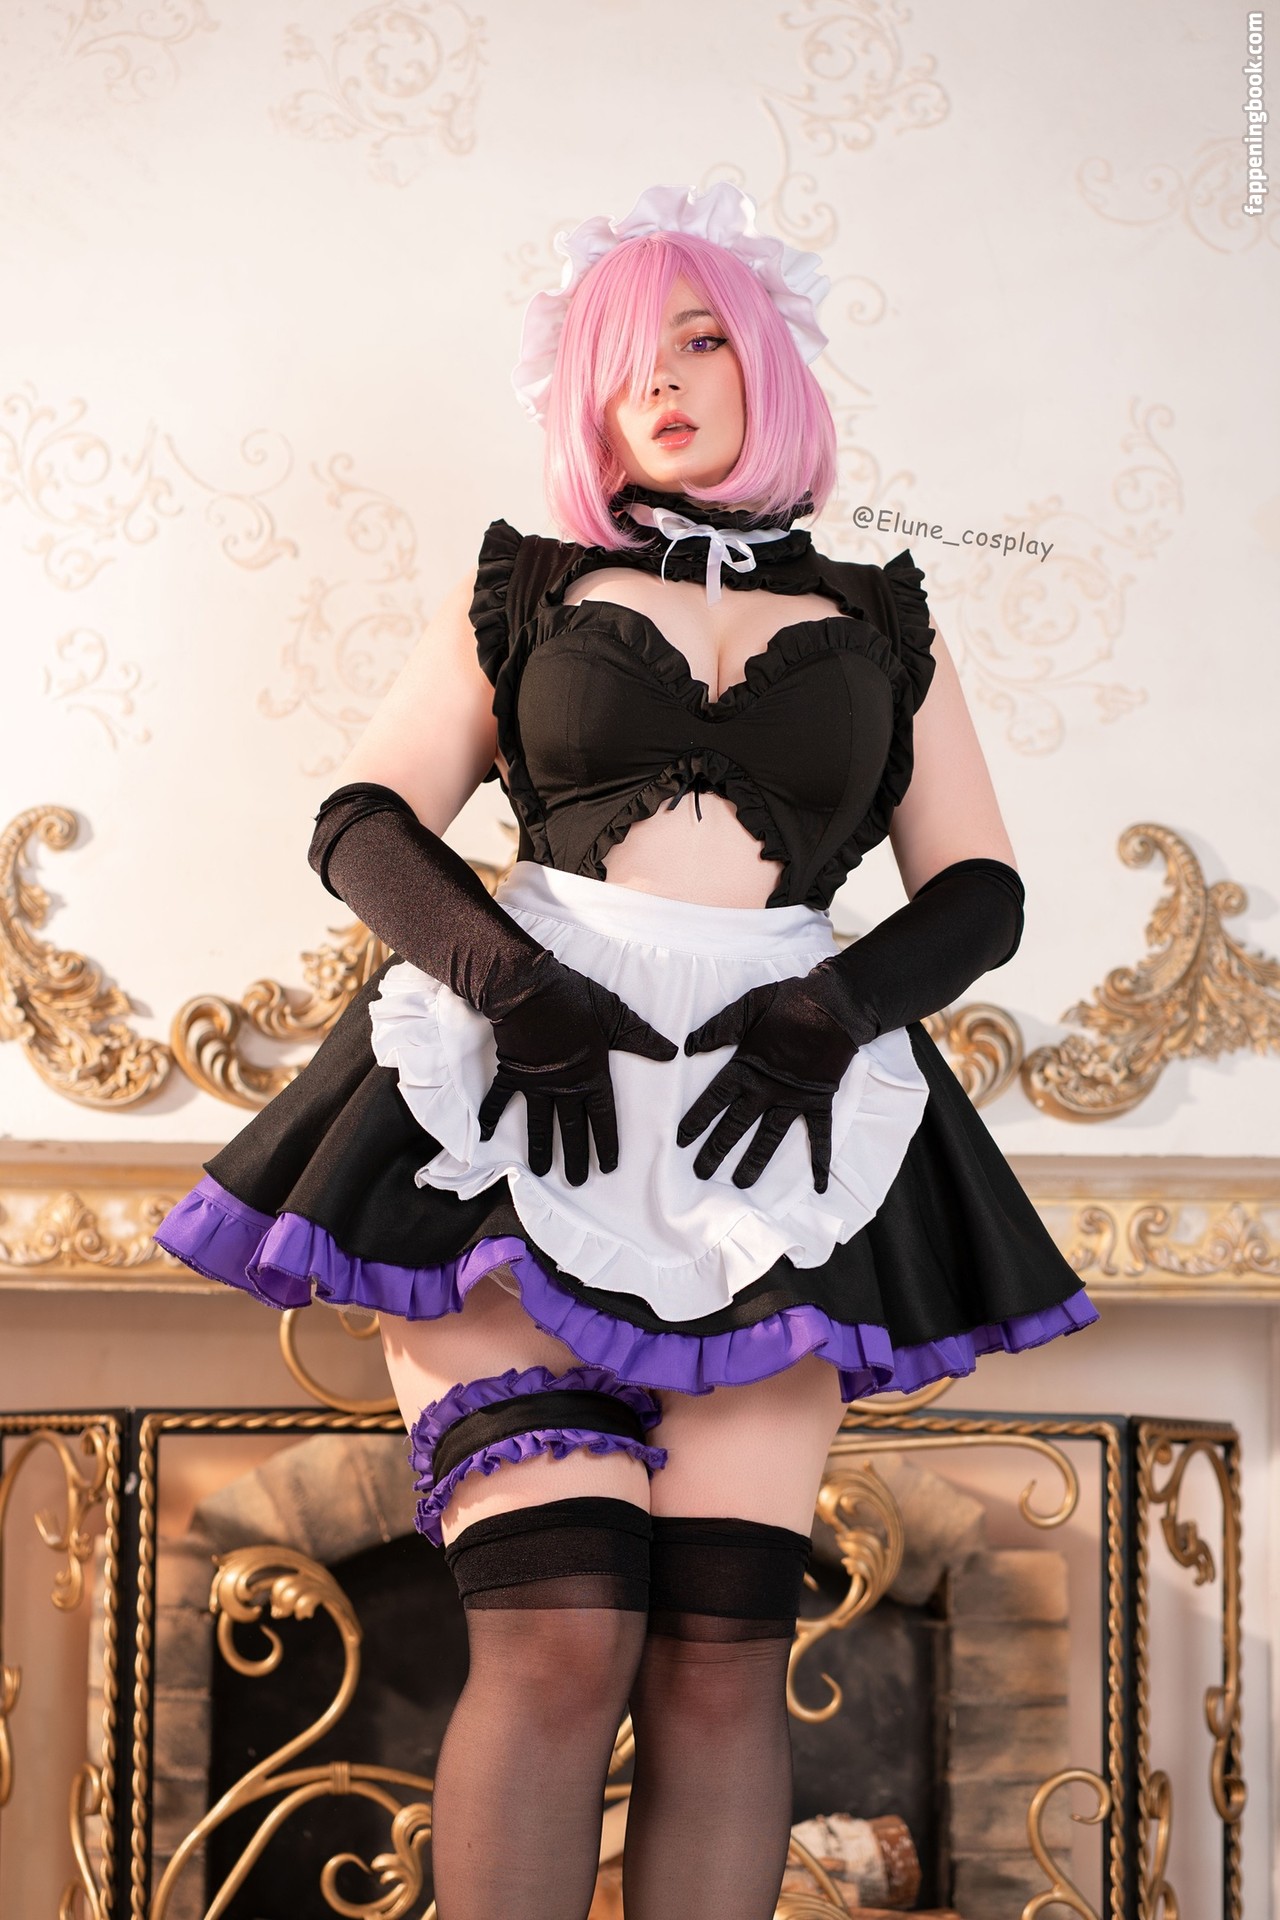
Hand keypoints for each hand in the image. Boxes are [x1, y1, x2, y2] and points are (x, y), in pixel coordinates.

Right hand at [478, 952, 677, 1185]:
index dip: (605, 1143)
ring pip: (538, 1123)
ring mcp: (535, 1082)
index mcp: (590, 1075)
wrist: (528, 989)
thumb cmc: (574, 999)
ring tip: (540, 1171)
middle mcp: (563, 1086)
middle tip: (576, 1183)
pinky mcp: (511, 1072)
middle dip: (575, 1157)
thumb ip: (640, 1037)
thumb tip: (672, 1052)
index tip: (608, 1167)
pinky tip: (484, 1136)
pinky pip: (499, 1098)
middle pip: (570, 1129)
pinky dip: (490, 1115)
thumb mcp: (615, 1015)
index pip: (602, 1118)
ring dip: (539, 1148)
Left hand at [676, 973, 862, 1192]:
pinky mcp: (819, 1101)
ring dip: (755, 1162)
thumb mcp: (749, 1005)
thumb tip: (689, 1046)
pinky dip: (821, 1160)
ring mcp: (794, 1099)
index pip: (715, 1099)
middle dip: (717, 1150)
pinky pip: (821, 1135)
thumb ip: (719, 1027)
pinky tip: (820, 1185)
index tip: (682, 1140)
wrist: (836, 1005)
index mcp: (747, 1067)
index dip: (697, 1120)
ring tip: (741, 1184)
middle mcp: (767, 1089)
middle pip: (736, 1126)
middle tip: (702, 1173)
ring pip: (769, 1138)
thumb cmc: (789, 1002)